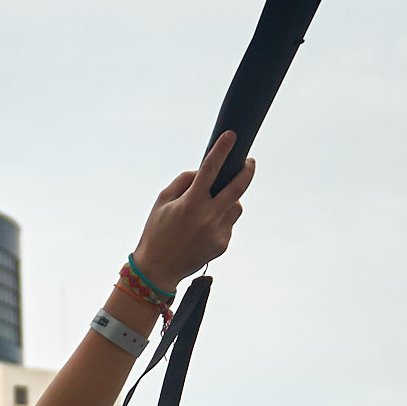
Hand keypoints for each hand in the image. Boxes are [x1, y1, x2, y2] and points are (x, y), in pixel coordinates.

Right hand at [131, 135, 256, 289]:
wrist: (158, 270)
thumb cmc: (157, 231)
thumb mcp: (162, 201)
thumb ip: (184, 181)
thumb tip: (206, 170)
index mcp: (190, 204)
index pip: (210, 170)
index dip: (221, 150)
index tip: (231, 135)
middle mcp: (207, 218)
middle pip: (238, 188)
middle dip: (247, 171)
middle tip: (249, 162)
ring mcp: (217, 233)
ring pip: (236, 206)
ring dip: (229, 200)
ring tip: (212, 207)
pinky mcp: (223, 245)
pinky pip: (229, 223)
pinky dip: (221, 219)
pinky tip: (204, 228)